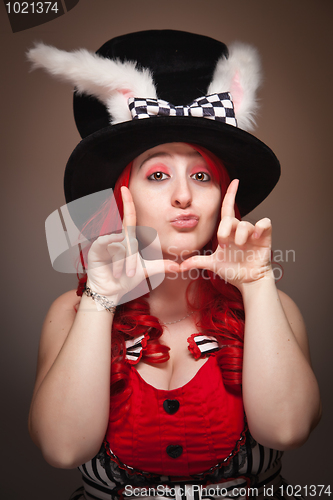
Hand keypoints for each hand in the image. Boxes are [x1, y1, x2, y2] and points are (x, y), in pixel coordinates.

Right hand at [87, 187, 178, 302]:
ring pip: (119, 245)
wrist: (110, 292)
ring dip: (122, 263)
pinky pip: (106, 244)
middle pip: (127, 238)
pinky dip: (113, 255)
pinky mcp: (95, 249)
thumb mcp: (146, 271)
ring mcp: (103, 243)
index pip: (128, 217)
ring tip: (120, 274)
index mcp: (126, 240)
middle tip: (130, 273)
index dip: (128, 203)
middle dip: (131, 259)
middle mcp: (114, 238)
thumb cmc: (124, 280)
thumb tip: (178, 266)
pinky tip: (112, 264)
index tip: (126, 189)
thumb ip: (161, 266)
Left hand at [179, 179, 272, 289]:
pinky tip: (255, 237)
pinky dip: (260, 227)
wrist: (248, 282)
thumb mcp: (212, 264)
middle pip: (231, 219)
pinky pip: (265, 223)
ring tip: (240, 246)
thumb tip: (180, 266)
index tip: (234, 181)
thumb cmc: (233, 270)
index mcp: (228, 232)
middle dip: (226, 230)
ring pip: (246, 223)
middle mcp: (240, 230)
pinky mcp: (264, 238)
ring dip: (241, 234)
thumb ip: (196, 262)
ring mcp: (253, 234)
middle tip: (225, 243)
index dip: (230, 194)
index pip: (227, 209)